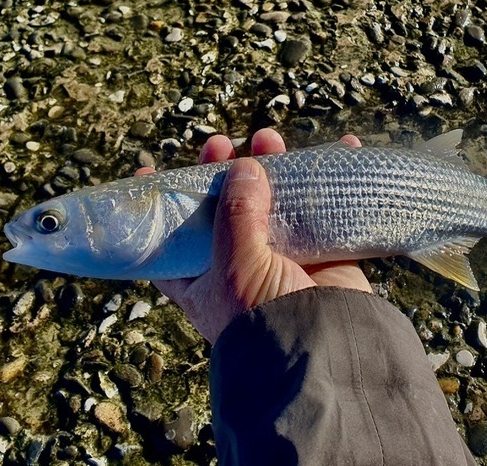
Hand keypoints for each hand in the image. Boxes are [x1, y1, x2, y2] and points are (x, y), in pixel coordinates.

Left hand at [137, 129, 371, 343]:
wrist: (325, 348)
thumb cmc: (264, 317)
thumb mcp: (235, 265)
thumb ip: (235, 214)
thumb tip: (243, 166)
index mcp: (201, 278)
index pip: (170, 238)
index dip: (161, 206)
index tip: (150, 172)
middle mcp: (237, 265)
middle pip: (223, 209)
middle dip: (221, 174)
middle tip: (221, 144)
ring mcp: (278, 256)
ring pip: (270, 202)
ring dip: (271, 169)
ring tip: (269, 138)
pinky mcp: (317, 252)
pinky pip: (319, 209)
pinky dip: (327, 181)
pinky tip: (336, 149)